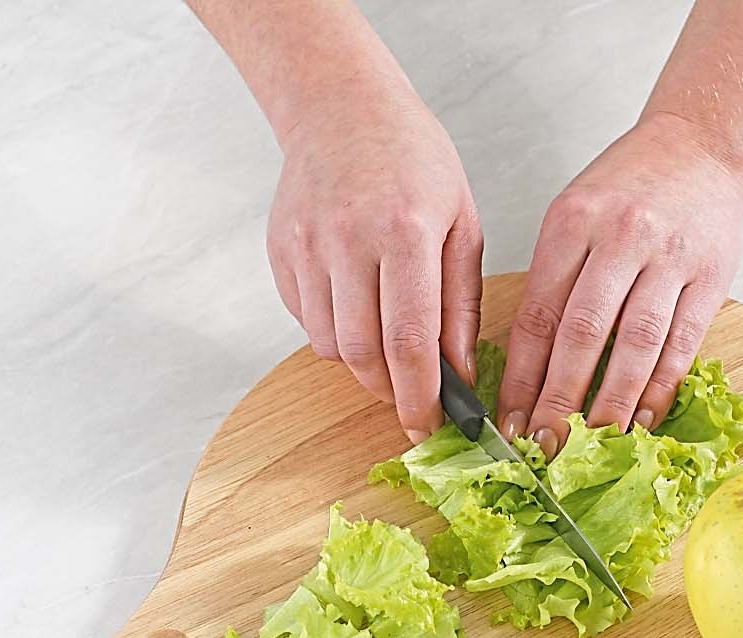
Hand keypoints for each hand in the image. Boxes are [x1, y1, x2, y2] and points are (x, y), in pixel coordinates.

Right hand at [267, 83, 481, 443]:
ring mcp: (306, 247)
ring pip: (331, 346)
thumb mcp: (461, 223)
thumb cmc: (413, 159)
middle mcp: (349, 240)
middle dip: (391, 392)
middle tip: (413, 401)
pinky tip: (359, 306)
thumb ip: (461, 304)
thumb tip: (459, 373)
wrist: (340, 107)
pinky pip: (307, 321)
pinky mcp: (280, 253)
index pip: (409, 341)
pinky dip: (336, 333)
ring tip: (390, 347)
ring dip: (363, 366)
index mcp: (405, 231)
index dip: (420, 396)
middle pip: (363, 354)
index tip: (430, 425)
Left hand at [496, 112, 742, 456]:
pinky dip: (660, 387)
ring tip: (593, 445)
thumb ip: (553, 281)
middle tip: (546, 448)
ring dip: (612, 404)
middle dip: (560, 401)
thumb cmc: (626, 186)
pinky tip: (642, 418)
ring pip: (635, 345)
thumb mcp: (573, 214)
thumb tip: (527, 369)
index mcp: (572, 222)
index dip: (522, 378)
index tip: (509, 421)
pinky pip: (682, 343)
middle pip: (583, 334)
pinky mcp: (711, 276)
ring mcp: (670, 257)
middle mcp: (620, 237)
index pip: (539, 315)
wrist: (699, 144)